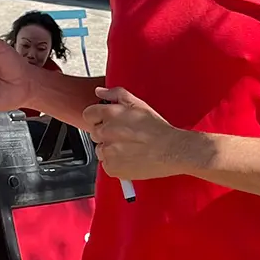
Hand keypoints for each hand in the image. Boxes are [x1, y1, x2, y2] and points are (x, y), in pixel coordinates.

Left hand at [84, 87, 199, 181]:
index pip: (88, 114)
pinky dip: (115, 164)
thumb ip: (116, 94)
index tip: (107, 123)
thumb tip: (99, 92)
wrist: (171, 150)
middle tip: (124, 137)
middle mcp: (105, 132)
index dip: (97, 118)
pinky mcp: (111, 168)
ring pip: (100, 150)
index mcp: (110, 114)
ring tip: (129, 149)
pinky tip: (129, 159)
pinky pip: (106, 165)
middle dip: (106, 135)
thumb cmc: (157, 129)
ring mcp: (107, 151)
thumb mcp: (138, 104)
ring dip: (110, 150)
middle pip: (95, 133)